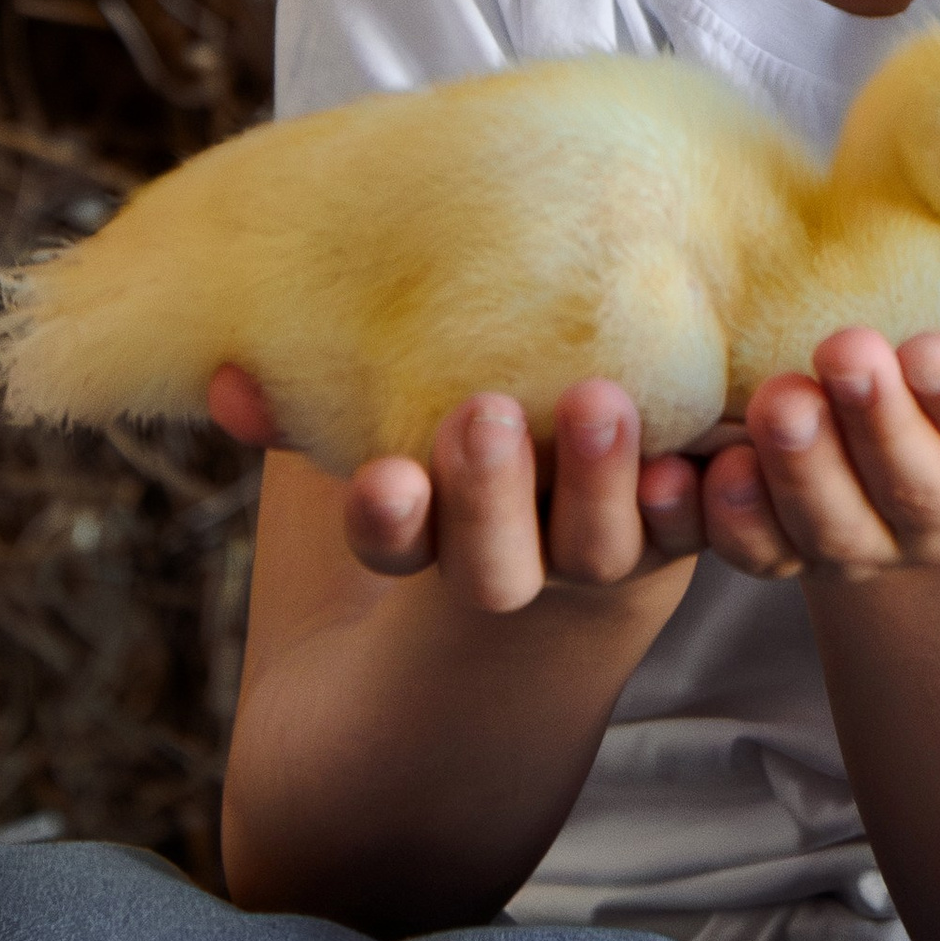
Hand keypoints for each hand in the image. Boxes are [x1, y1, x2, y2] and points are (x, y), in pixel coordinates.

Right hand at [208, 364, 703, 606]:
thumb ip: (311, 397)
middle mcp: (523, 553)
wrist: (617, 439)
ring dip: (598, 484)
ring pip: (603, 545)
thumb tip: (222, 378)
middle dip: (488, 496)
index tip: (382, 478)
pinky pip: (709, 525)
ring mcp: (610, 541)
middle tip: (486, 413)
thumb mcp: (389, 404)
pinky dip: (714, 501)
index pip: (398, 543)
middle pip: (498, 562)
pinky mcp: (697, 515)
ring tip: (603, 402)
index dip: (389, 519)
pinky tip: (716, 458)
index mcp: (439, 534)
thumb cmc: (472, 414)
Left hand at [696, 329, 939, 580]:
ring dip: (800, 466)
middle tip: (843, 348)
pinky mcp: (798, 556)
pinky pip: (760, 553)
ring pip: (835, 527)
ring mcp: (873, 546)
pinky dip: (725, 518)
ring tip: (775, 402)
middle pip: (916, 485)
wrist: (929, 442)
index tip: (930, 352)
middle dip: (877, 419)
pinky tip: (695, 474)